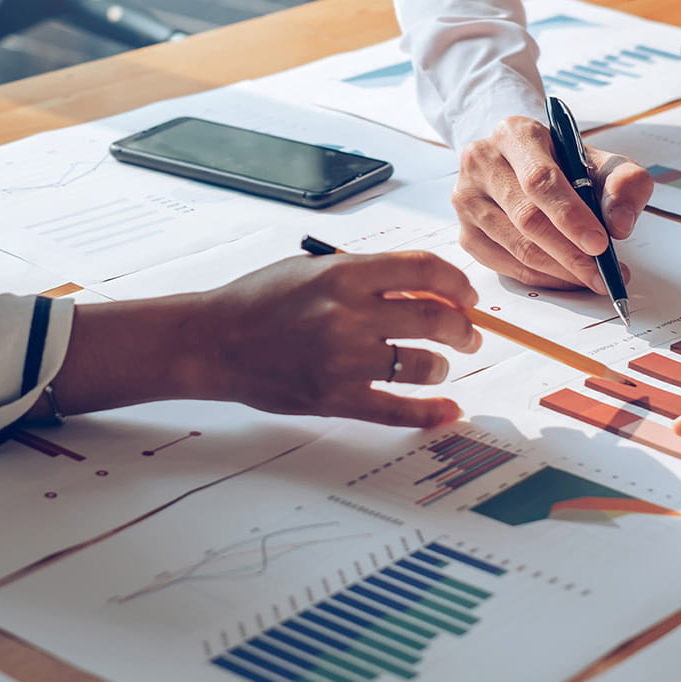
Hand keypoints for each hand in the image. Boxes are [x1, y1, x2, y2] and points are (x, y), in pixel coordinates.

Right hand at [48, 252, 483, 427]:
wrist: (211, 341)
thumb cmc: (259, 301)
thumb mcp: (313, 270)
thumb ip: (368, 276)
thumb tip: (430, 293)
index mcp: (344, 274)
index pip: (426, 272)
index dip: (458, 284)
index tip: (467, 297)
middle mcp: (347, 315)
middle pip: (436, 320)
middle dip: (463, 329)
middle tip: (469, 335)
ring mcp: (342, 360)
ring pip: (423, 365)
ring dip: (442, 366)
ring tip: (438, 365)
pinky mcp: (334, 398)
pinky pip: (397, 408)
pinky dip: (430, 412)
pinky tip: (447, 409)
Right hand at [453, 116, 649, 289]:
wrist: (524, 165)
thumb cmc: (564, 165)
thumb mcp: (603, 162)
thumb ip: (624, 184)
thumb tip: (619, 225)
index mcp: (515, 134)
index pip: (540, 180)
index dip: (571, 216)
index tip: (599, 244)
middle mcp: (482, 162)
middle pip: (526, 218)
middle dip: (570, 253)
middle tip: (602, 273)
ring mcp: (467, 200)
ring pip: (516, 247)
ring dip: (559, 271)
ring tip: (591, 277)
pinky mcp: (465, 233)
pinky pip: (505, 266)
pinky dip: (541, 278)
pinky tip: (565, 277)